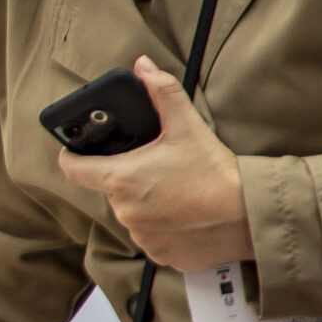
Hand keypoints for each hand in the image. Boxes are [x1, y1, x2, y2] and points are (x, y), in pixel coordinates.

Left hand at [55, 56, 251, 271]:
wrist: (249, 215)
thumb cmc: (215, 172)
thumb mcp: (187, 126)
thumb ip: (162, 92)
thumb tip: (143, 66)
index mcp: (121, 179)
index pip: (72, 169)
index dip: (72, 156)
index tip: (77, 151)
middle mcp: (124, 212)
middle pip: (111, 189)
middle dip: (127, 177)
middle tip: (156, 167)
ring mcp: (142, 236)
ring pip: (133, 214)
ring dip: (146, 203)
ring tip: (176, 191)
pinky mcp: (161, 256)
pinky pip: (153, 238)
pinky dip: (165, 227)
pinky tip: (187, 215)